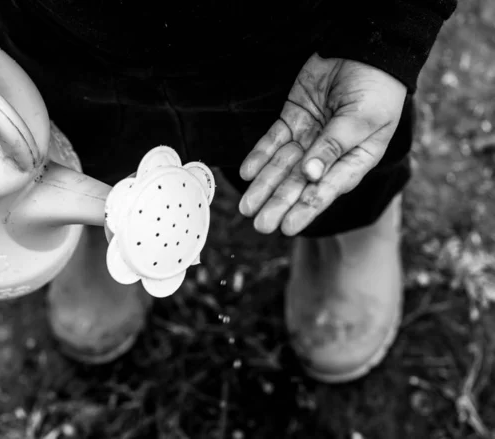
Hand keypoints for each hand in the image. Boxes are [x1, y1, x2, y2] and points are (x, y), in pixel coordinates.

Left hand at [238, 53, 405, 235]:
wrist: (364, 48)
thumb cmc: (376, 88)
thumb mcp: (362, 119)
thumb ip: (334, 146)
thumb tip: (310, 175)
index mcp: (355, 160)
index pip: (327, 189)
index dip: (306, 208)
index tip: (287, 228)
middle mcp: (329, 154)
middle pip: (299, 182)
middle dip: (279, 203)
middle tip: (260, 224)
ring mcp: (309, 137)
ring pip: (282, 166)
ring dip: (264, 185)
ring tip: (247, 206)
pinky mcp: (293, 120)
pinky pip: (273, 141)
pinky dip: (259, 155)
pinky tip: (247, 172)